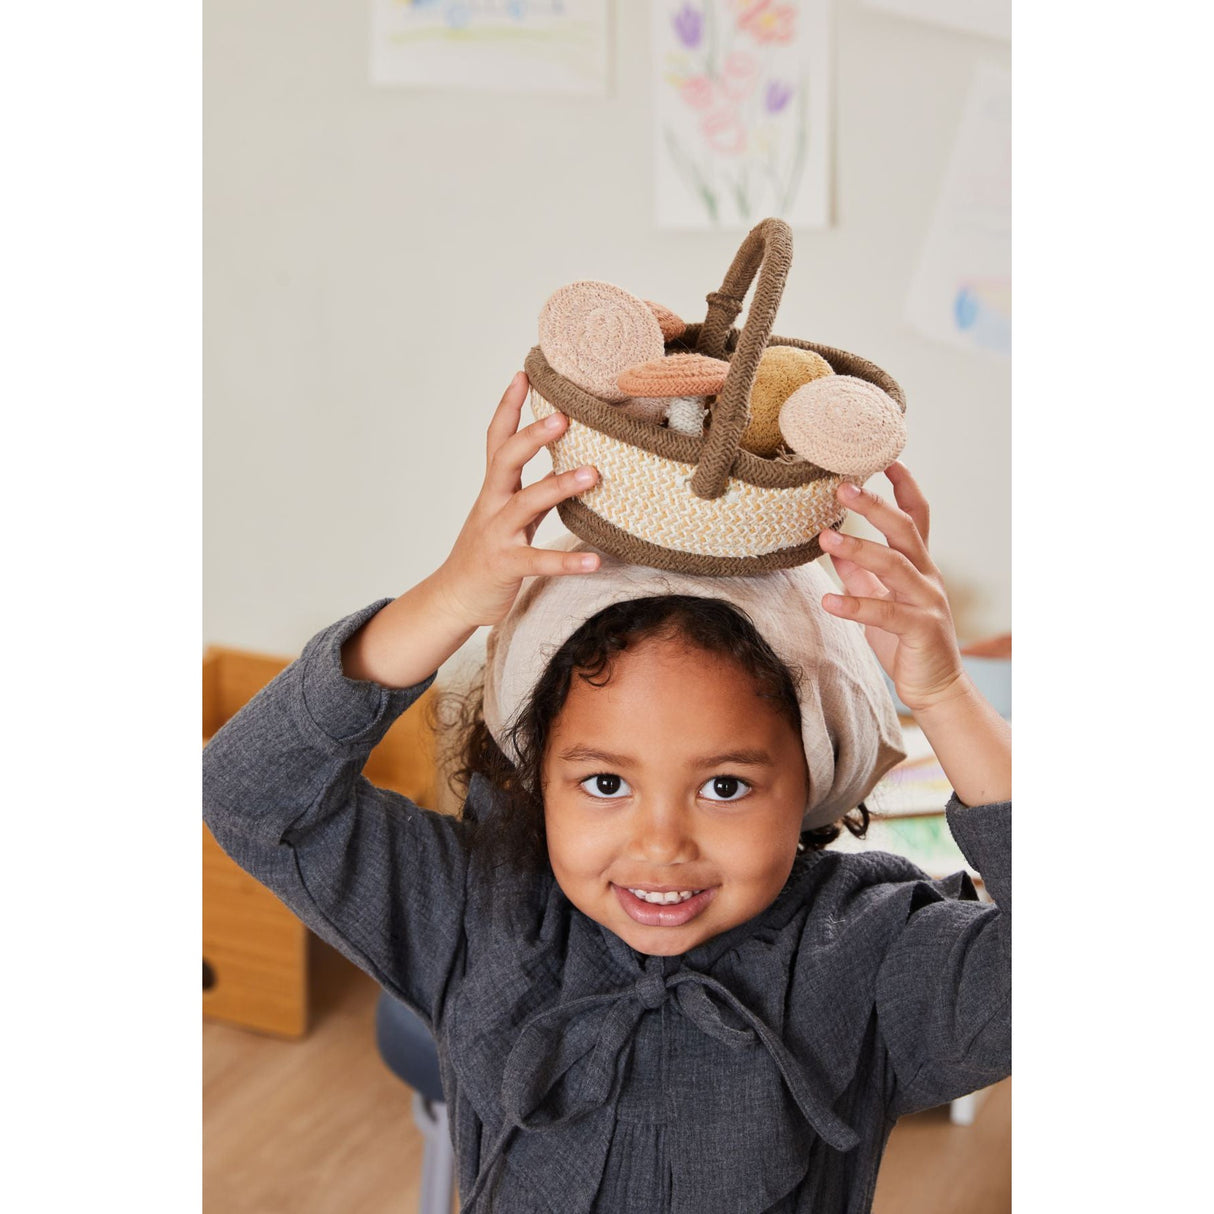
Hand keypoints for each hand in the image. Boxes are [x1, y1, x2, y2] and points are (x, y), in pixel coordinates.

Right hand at [431, 371, 601, 628]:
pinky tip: (594, 561)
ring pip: (525, 504)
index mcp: (494, 490)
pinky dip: (567, 561)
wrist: (453, 598)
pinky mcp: (506, 566)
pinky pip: (539, 562)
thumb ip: (533, 491)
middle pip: (506, 460)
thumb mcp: (508, 515)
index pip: (497, 440)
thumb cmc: (488, 552)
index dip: (508, 407)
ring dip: (559, 487)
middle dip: (533, 436)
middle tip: (564, 415)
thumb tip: (571, 466)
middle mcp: (492, 506)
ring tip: (593, 475)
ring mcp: (497, 535)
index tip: (524, 374)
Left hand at [818, 463, 965, 713]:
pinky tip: (828, 601)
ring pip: (895, 565)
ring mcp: (927, 602)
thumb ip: (858, 572)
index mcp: (918, 566)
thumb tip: (832, 543)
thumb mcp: (877, 599)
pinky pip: (885, 613)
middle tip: (842, 487)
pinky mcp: (921, 630)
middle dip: (875, 506)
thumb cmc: (904, 641)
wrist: (934, 687)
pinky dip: (855, 605)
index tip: (888, 460)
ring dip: (859, 548)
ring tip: (825, 537)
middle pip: (904, 530)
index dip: (904, 488)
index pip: (916, 517)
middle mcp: (927, 577)